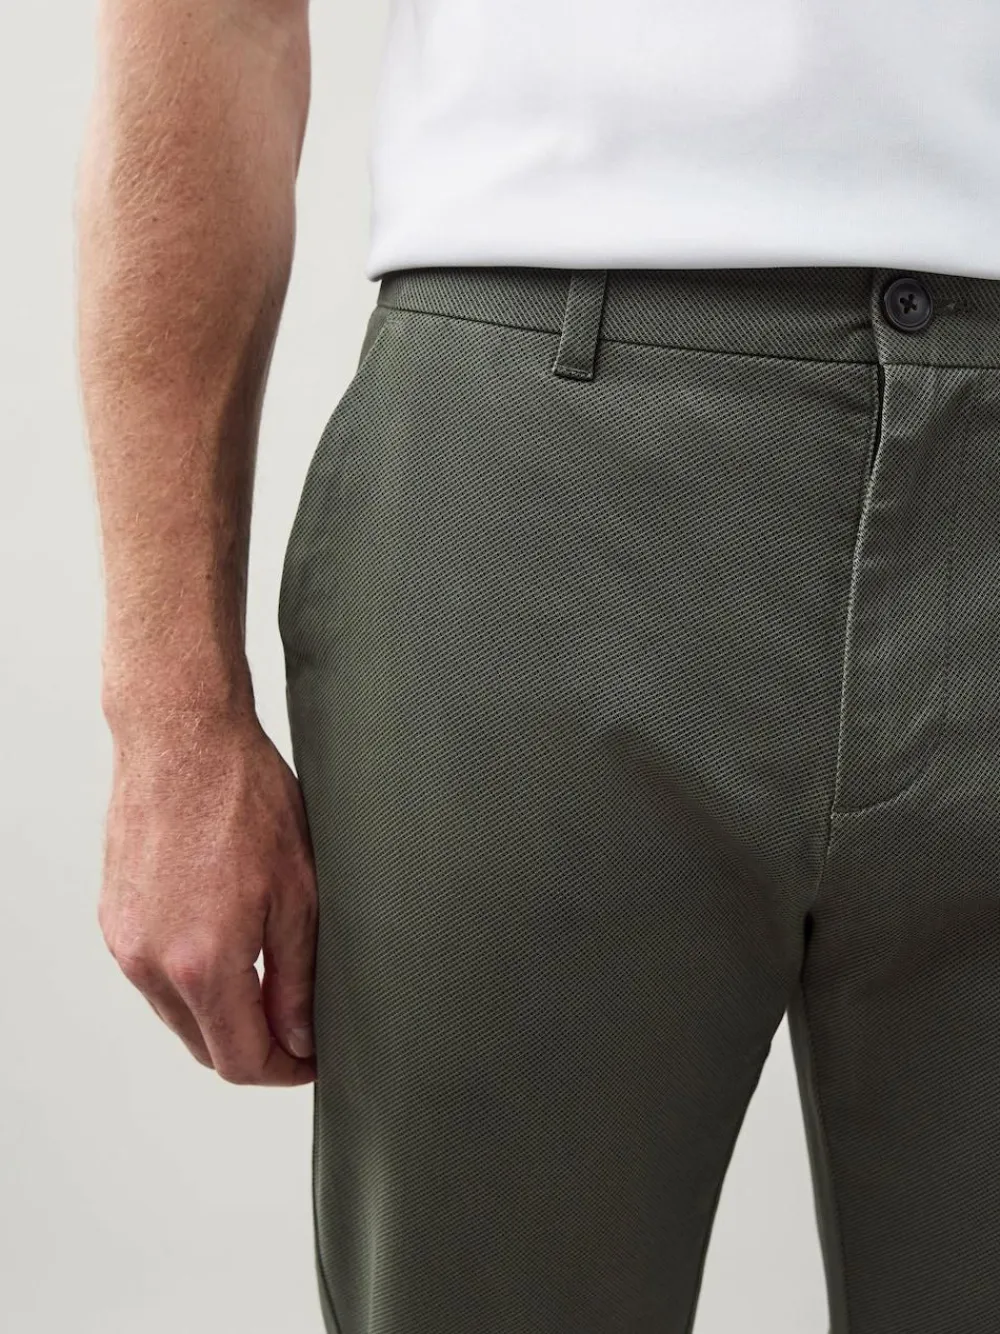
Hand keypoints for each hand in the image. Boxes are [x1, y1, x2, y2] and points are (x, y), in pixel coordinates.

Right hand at [98, 710, 317, 1085]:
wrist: (182, 738)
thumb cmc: (243, 797)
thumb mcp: (298, 892)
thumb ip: (297, 977)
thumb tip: (300, 1037)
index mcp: (203, 962)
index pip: (241, 1060)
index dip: (284, 1071)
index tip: (311, 1061)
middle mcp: (151, 961)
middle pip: (205, 1046)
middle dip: (254, 1047)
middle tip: (299, 1026)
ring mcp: (125, 941)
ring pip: (177, 1014)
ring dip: (221, 1013)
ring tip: (267, 976)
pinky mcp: (113, 919)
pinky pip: (154, 976)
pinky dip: (191, 979)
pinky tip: (226, 942)